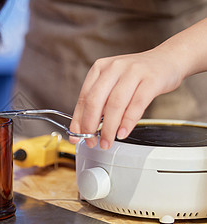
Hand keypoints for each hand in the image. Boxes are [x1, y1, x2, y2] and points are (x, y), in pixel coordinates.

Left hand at [69, 48, 183, 148]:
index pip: (84, 98)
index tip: (77, 136)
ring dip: (109, 128)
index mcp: (100, 68)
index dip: (78, 120)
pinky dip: (127, 122)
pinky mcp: (151, 80)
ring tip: (107, 142)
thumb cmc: (138, 75)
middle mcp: (114, 68)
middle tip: (92, 142)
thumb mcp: (114, 82)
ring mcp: (133, 72)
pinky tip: (122, 133)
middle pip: (95, 101)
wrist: (169, 59)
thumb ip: (100, 102)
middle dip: (90, 126)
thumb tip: (85, 128)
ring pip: (115, 105)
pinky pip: (136, 105)